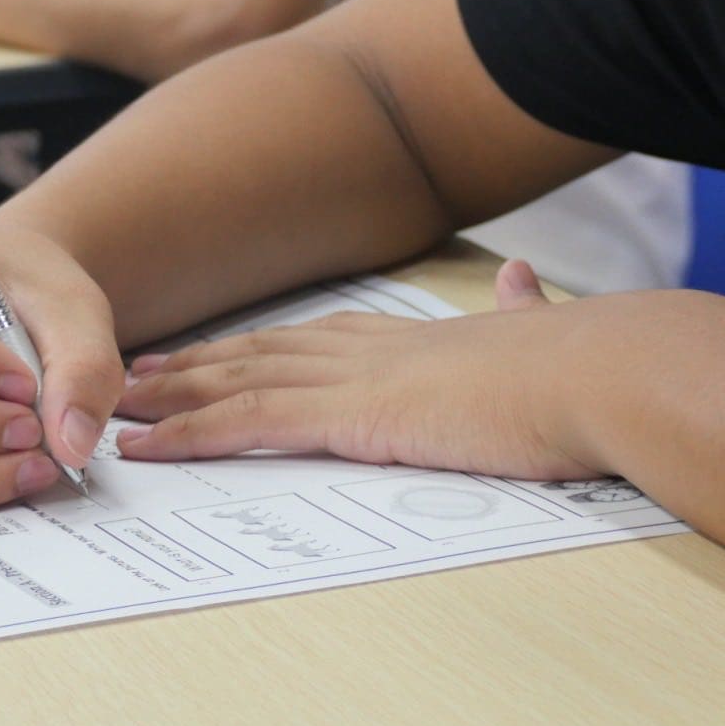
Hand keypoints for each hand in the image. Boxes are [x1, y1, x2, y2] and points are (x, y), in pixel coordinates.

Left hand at [112, 260, 607, 479]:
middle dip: (196, 365)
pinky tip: (154, 446)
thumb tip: (523, 279)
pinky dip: (195, 435)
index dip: (254, 347)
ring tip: (122, 410)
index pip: (310, 340)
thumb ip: (522, 314)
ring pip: (239, 384)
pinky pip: (253, 425)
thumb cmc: (586, 368)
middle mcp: (370, 349)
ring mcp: (357, 378)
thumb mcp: (542, 335)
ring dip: (175, 400)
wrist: (602, 371)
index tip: (212, 354)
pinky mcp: (355, 416)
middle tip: (137, 374)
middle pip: (259, 354)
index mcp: (410, 338)